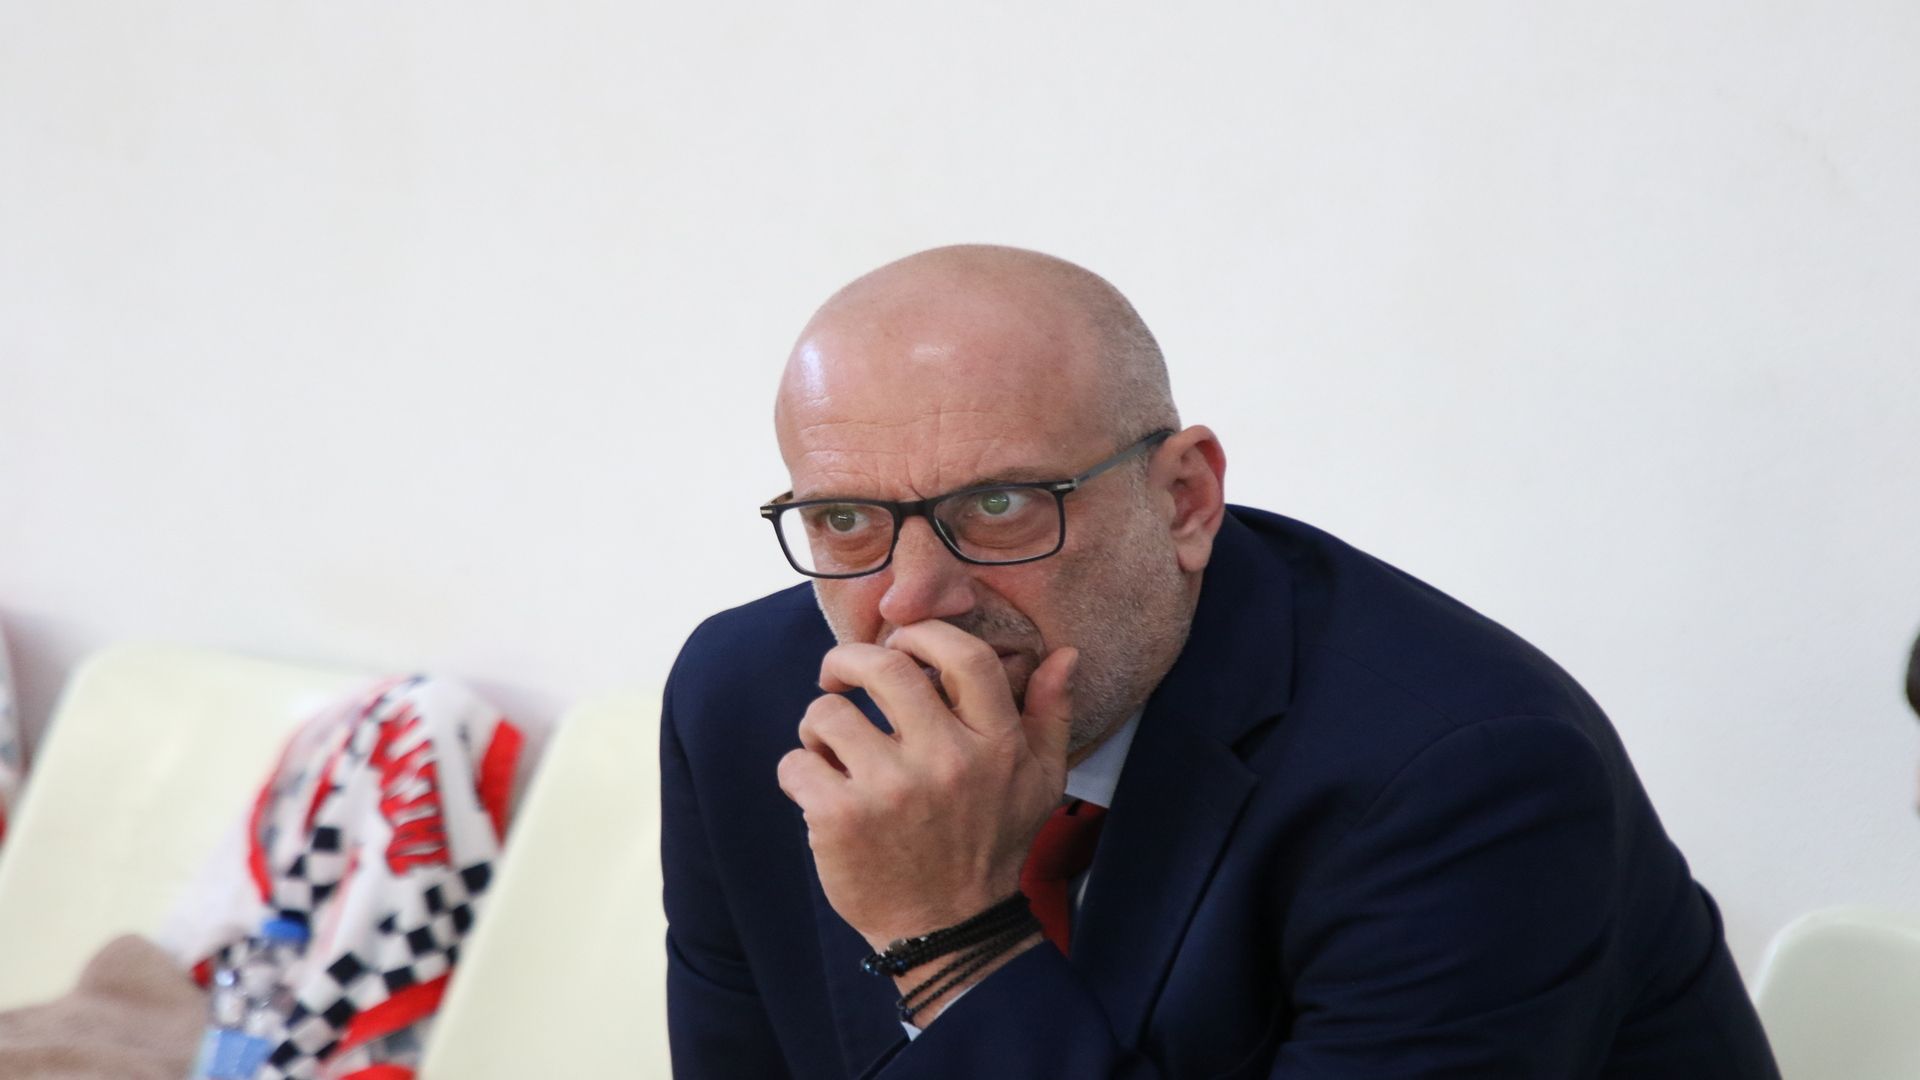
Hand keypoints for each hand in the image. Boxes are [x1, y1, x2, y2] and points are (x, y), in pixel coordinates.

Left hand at [777, 621, 1077, 953]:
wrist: (949, 929)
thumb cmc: (991, 846)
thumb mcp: (1040, 782)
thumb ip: (1051, 714)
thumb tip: (1064, 653)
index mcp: (994, 746)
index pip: (963, 656)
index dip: (923, 633)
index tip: (900, 644)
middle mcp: (946, 762)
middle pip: (885, 668)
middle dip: (849, 659)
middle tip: (839, 674)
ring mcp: (890, 790)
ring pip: (828, 712)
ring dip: (818, 722)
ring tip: (829, 746)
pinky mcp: (841, 819)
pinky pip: (797, 763)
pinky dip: (798, 770)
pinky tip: (818, 788)